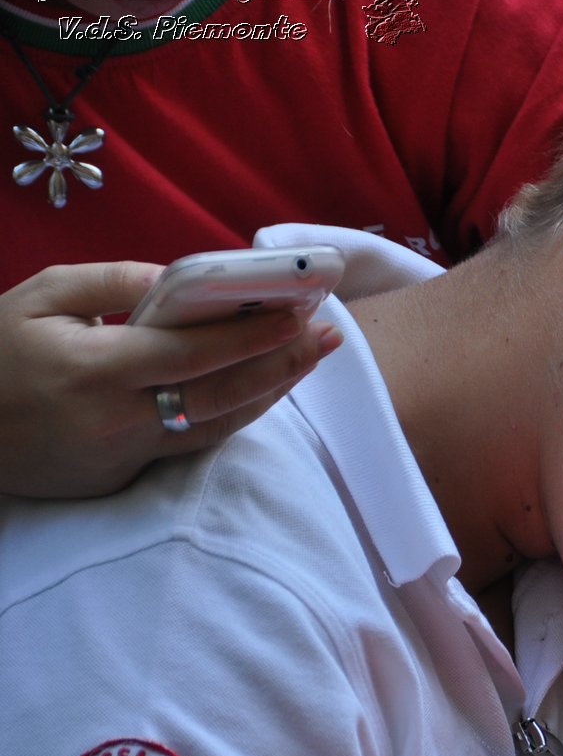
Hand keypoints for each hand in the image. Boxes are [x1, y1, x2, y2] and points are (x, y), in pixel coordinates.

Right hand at [0, 262, 339, 497]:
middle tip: (328, 336)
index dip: (253, 335)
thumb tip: (180, 278)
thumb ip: (113, 283)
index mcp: (96, 369)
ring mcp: (124, 455)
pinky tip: (262, 391)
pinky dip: (233, 416)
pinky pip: (193, 444)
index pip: (196, 353)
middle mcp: (119, 419)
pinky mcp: (124, 478)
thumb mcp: (40, 297)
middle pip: (222, 394)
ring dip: (270, 392)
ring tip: (307, 359)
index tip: (300, 312)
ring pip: (217, 426)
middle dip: (283, 364)